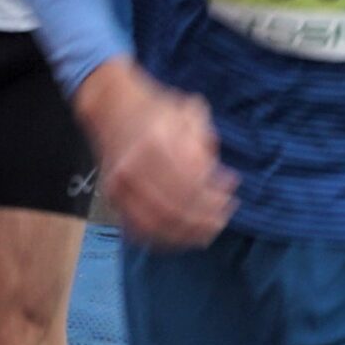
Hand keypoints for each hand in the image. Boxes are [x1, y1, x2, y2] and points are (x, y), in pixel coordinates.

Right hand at [78, 61, 235, 248]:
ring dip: (185, 233)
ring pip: (156, 222)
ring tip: (208, 232)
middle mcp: (134, 167)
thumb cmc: (157, 110)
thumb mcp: (189, 113)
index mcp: (156, 143)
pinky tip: (180, 238)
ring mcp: (119, 184)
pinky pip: (136, 227)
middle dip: (203, 218)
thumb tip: (218, 179)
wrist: (112, 106)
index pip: (189, 183)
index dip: (214, 194)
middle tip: (223, 217)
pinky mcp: (112, 196)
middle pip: (174, 207)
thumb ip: (205, 144)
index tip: (232, 191)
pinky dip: (159, 238)